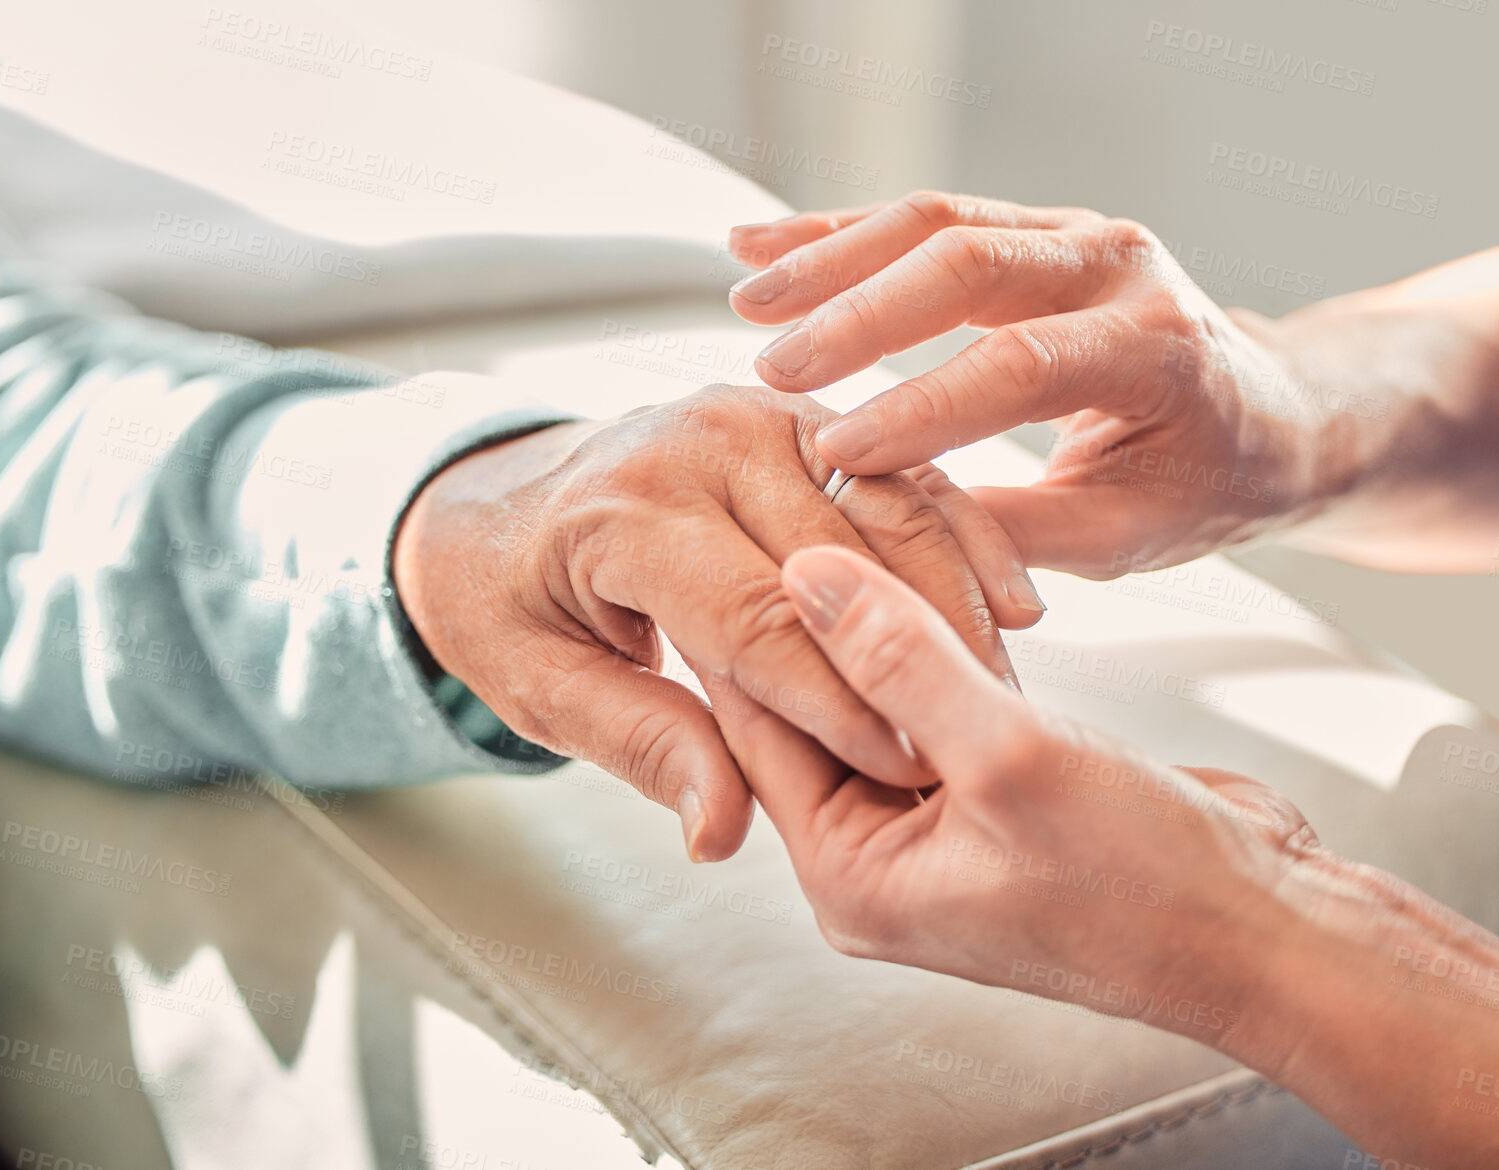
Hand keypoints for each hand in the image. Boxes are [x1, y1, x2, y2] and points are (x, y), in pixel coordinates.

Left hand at [391, 386, 1042, 861]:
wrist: (488, 505)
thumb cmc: (508, 604)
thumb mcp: (541, 687)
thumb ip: (641, 745)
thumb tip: (719, 830)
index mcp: (626, 514)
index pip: (756, 618)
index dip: (837, 702)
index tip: (904, 771)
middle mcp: (698, 443)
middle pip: (839, 557)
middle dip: (910, 656)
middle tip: (975, 741)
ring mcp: (754, 415)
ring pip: (888, 501)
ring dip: (954, 592)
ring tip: (1005, 680)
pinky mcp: (797, 416)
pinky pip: (896, 471)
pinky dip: (957, 532)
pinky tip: (1009, 602)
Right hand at [727, 193, 1334, 576]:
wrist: (1266, 414)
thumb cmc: (1201, 484)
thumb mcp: (1124, 535)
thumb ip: (1014, 535)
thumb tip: (896, 545)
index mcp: (1157, 346)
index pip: (1020, 364)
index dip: (920, 408)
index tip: (836, 452)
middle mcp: (1118, 265)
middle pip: (969, 261)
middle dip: (858, 315)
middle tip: (773, 369)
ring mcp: (1073, 233)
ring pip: (937, 221)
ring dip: (833, 258)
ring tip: (749, 300)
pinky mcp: (1030, 230)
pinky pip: (927, 218)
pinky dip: (839, 232)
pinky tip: (763, 248)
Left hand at [753, 541, 1308, 1023]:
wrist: (1273, 935)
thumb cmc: (1149, 883)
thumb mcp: (1010, 759)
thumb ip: (900, 662)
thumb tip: (806, 575)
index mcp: (850, 876)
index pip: (761, 734)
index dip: (748, 630)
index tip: (734, 536)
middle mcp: (877, 859)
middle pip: (813, 716)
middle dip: (817, 622)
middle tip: (796, 513)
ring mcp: (936, 832)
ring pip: (880, 705)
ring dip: (884, 628)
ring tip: (859, 527)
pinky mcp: (993, 801)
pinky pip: (941, 712)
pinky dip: (945, 653)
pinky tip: (939, 579)